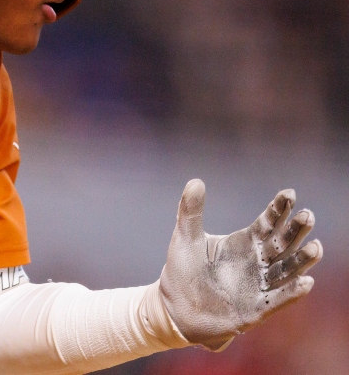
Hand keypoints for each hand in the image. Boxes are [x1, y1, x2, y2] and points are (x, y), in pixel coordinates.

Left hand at [159, 179, 321, 349]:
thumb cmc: (184, 271)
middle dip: (296, 231)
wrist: (175, 308)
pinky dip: (291, 292)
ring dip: (301, 261)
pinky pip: (278, 299)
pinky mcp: (256, 308)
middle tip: (307, 216)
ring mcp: (260, 285)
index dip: (280, 209)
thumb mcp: (185, 238)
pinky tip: (306, 282)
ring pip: (287, 271)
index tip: (290, 193)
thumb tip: (195, 181)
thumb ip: (191, 211)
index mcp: (246, 243)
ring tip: (315, 246)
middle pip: (283, 244)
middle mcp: (258, 262)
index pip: (268, 223)